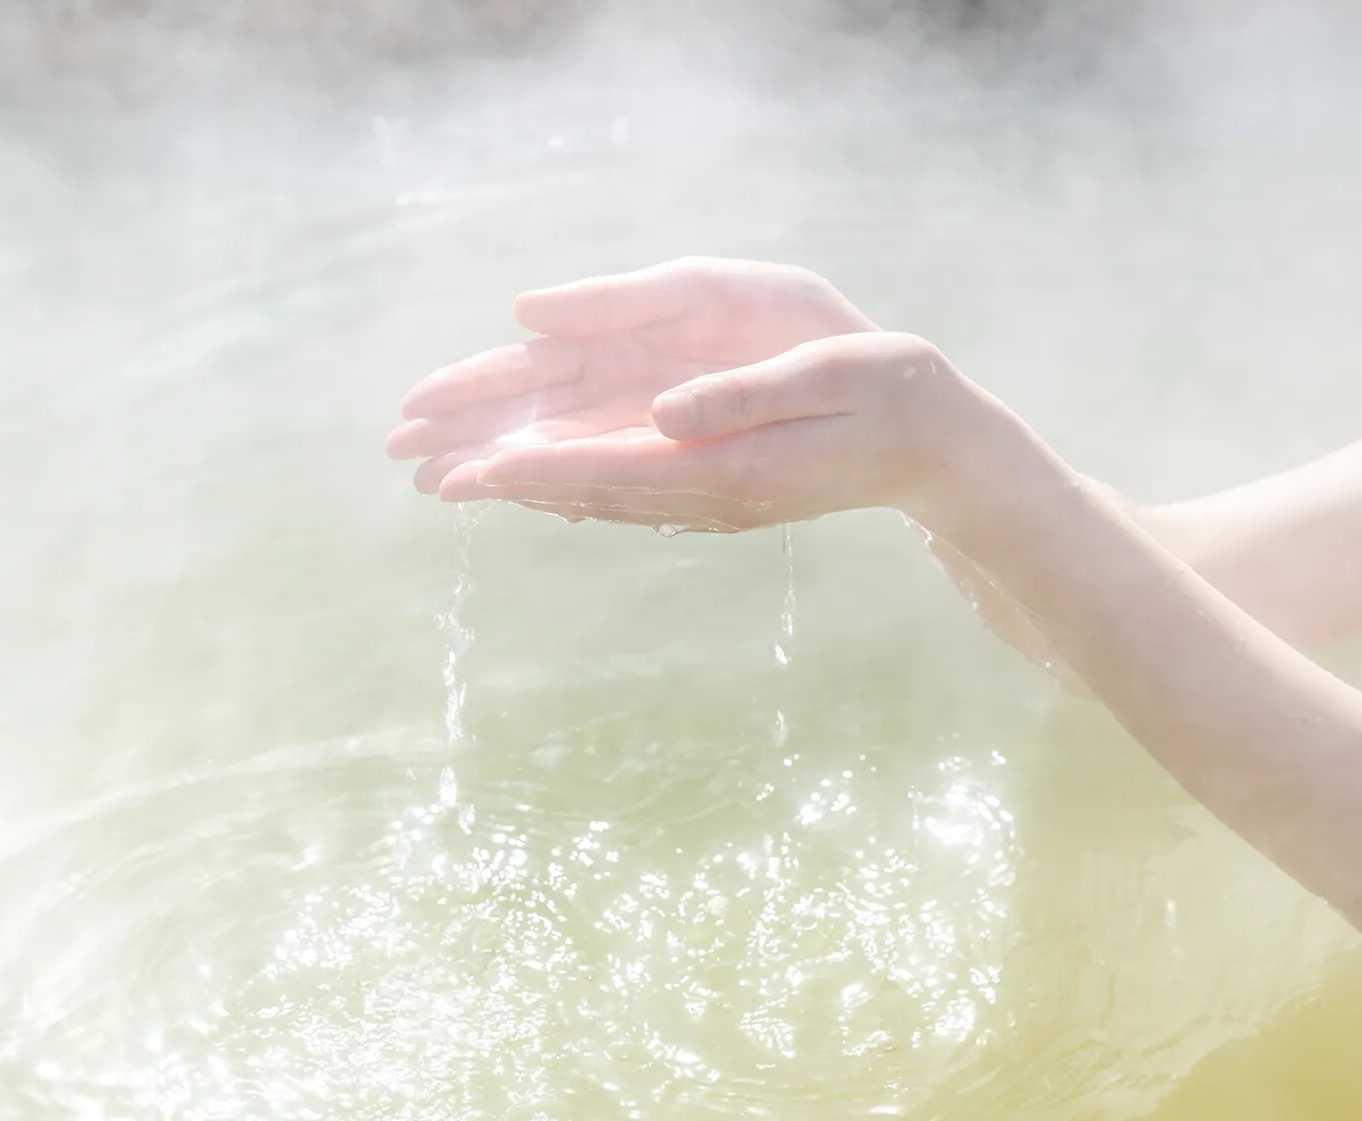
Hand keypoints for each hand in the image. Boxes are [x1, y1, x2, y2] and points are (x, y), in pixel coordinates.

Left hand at [385, 257, 876, 494]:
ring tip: (456, 484)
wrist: (938, 449)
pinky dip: (570, 488)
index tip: (469, 470)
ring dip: (525, 487)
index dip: (536, 466)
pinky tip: (536, 482)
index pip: (611, 467)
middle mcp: (708, 493)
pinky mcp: (717, 491)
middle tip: (423, 480)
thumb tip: (666, 413)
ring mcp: (710, 499)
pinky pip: (625, 494)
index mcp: (729, 466)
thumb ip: (743, 399)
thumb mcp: (827, 380)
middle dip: (504, 481)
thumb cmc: (891, 397)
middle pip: (584, 488)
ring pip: (596, 495)